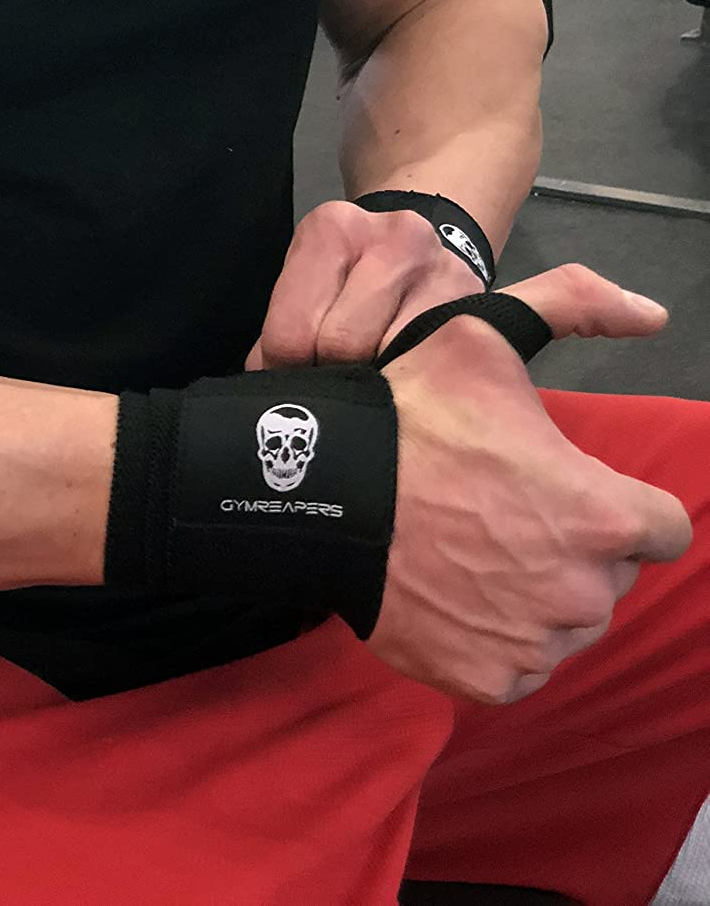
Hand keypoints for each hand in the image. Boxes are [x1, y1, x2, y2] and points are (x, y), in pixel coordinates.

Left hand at [247, 200, 480, 369]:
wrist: (423, 249)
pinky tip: (407, 381)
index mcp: (331, 230)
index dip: (287, 371)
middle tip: (338, 388)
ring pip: (391, 360)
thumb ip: (280, 338)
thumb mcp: (311, 287)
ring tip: (374, 386)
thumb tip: (273, 397)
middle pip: (342, 346)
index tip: (295, 386)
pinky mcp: (477, 303)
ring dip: (378, 386)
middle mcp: (391, 238)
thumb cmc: (353, 277)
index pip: (291, 330)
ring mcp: (441, 268)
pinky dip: (416, 383)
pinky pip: (434, 365)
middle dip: (334, 378)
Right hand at [370, 265, 692, 704]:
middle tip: (506, 511)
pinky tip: (457, 594)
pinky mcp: (489, 682)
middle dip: (575, 548)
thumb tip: (652, 312)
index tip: (569, 488)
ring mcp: (535, 644)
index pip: (664, 528)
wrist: (321, 490)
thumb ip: (573, 303)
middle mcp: (583, 592)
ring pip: (567, 624)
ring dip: (539, 596)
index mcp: (602, 515)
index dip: (619, 504)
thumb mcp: (484, 333)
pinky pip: (520, 667)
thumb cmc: (410, 413)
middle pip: (612, 576)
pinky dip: (497, 640)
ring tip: (477, 552)